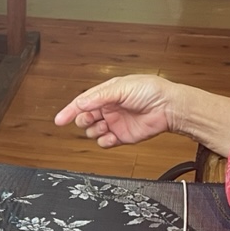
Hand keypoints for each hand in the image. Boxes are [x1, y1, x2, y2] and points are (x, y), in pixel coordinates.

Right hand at [55, 75, 177, 148]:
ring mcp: (114, 123)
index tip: (60, 120)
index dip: (70, 111)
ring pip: (92, 132)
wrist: (169, 107)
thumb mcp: (122, 87)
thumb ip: (99, 96)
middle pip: (84, 118)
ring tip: (106, 127)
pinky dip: (105, 141)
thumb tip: (81, 103)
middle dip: (84, 120)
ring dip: (95, 131)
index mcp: (106, 94)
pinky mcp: (121, 136)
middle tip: (91, 119)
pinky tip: (112, 136)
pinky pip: (105, 142)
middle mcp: (108, 108)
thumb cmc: (151, 91)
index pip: (82, 103)